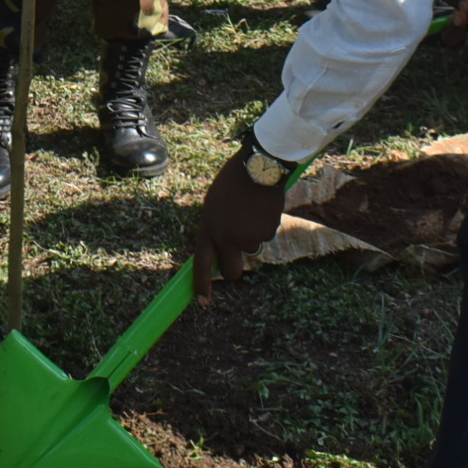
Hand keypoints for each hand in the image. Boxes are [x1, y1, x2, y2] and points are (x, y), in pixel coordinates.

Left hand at [190, 153, 290, 295]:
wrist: (258, 166)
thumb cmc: (232, 181)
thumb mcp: (214, 205)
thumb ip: (214, 228)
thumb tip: (218, 250)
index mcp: (208, 228)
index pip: (201, 264)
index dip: (202, 285)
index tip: (202, 301)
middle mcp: (226, 237)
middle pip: (231, 271)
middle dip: (234, 269)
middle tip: (237, 256)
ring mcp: (247, 237)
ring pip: (251, 248)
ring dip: (251, 235)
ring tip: (250, 210)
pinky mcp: (266, 233)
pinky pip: (265, 236)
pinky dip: (264, 225)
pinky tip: (262, 208)